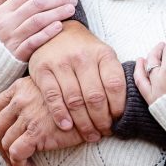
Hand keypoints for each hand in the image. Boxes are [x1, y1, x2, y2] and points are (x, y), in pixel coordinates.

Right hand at [0, 0, 77, 61]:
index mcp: (2, 10)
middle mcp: (7, 22)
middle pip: (36, 5)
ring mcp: (12, 38)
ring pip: (37, 21)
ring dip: (56, 13)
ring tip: (71, 9)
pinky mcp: (17, 54)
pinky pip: (34, 42)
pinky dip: (47, 33)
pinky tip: (60, 26)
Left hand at [0, 76, 83, 165]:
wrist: (94, 107)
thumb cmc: (75, 102)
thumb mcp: (49, 92)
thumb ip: (32, 99)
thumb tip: (17, 123)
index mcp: (21, 86)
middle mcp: (21, 99)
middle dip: (0, 147)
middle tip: (9, 158)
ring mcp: (28, 115)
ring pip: (5, 143)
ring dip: (11, 159)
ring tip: (22, 165)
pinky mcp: (36, 132)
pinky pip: (17, 153)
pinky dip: (19, 164)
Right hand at [27, 21, 125, 141]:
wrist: (57, 31)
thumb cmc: (85, 51)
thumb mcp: (103, 56)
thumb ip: (112, 77)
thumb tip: (123, 109)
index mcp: (103, 54)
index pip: (115, 84)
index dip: (118, 107)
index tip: (118, 120)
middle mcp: (83, 57)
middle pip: (95, 97)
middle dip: (101, 120)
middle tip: (104, 132)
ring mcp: (61, 62)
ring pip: (75, 100)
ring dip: (84, 123)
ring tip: (90, 135)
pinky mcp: (42, 69)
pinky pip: (53, 97)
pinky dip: (60, 115)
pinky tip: (67, 127)